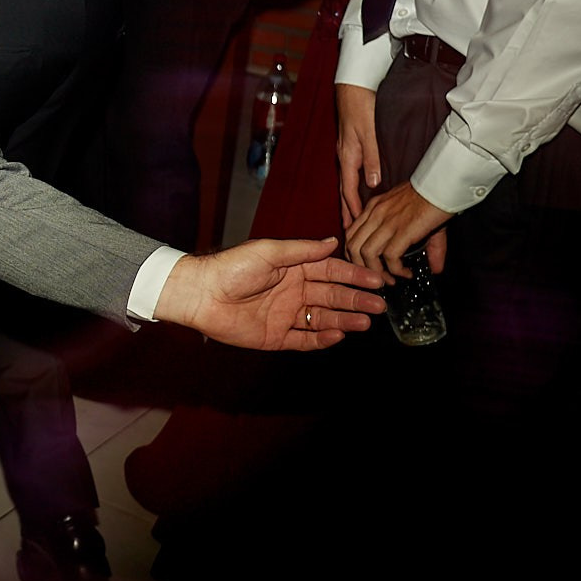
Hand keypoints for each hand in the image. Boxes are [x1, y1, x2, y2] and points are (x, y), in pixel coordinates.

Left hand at [154, 238, 384, 349]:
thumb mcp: (269, 252)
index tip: (377, 279)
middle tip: (379, 305)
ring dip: (344, 320)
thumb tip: (333, 241)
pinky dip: (321, 338)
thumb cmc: (231, 267)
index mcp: (293, 268)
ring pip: (323, 319)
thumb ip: (302, 250)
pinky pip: (304, 339)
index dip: (354, 275)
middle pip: (332, 296)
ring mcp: (285, 315)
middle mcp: (293, 291)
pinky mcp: (275, 336)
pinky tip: (338, 335)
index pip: (331, 271)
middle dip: (356, 300)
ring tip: (365, 322)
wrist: (201, 294)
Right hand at [336, 83, 380, 223]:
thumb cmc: (360, 107)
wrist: (353, 87)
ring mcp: (346, 151)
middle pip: (345, 190)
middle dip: (347, 210)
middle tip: (349, 229)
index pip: (349, 190)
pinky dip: (353, 185)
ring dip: (349, 199)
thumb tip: (373, 184)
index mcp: (348, 157)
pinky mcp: (351, 145)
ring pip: (347, 181)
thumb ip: (372, 159)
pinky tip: (359, 186)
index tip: (356, 227)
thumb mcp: (369, 134)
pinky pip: (351, 171)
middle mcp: (345, 156)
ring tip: (353, 215)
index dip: (353, 209)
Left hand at [345, 182, 449, 282]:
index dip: (354, 254)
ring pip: (366, 254)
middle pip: (352, 246)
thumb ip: (422, 243)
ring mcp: (387, 222)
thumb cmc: (432, 196)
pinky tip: (406, 273)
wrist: (443, 185)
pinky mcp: (403, 230)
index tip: (366, 265)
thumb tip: (436, 268)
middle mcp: (376, 214)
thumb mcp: (418, 216)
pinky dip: (396, 270)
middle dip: (361, 267)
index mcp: (374, 207)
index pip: (351, 233)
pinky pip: (389, 256)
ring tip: (391, 279)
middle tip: (376, 277)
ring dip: (377, 272)